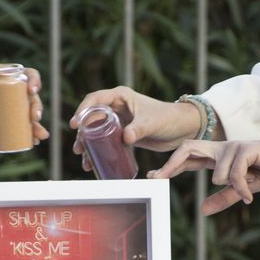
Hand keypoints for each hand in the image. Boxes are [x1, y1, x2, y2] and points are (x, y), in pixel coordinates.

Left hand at [0, 67, 48, 141]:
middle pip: (30, 98)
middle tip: (34, 118)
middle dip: (36, 108)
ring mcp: (4, 107)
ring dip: (35, 126)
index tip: (31, 91)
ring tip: (39, 136)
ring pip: (25, 115)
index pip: (27, 74)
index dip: (34, 81)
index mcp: (3, 75)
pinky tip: (33, 142)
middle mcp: (8, 90)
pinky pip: (14, 129)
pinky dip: (24, 136)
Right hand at [69, 86, 201, 172]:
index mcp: (121, 96)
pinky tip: (94, 163)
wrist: (183, 129)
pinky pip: (107, 142)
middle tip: (79, 148)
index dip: (82, 111)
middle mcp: (118, 107)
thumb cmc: (169, 119)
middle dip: (82, 134)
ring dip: (89, 145)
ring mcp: (120, 122)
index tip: (75, 124)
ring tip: (84, 159)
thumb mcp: (152, 122)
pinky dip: (100, 152)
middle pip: (92, 118)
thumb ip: (139, 128)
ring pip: (97, 132)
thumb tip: (125, 138)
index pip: (95, 100)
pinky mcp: (125, 135)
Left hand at [147, 139, 259, 214]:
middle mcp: (221, 148)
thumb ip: (222, 198)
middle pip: (188, 148)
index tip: (152, 176)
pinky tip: (250, 196)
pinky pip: (234, 176)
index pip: (188, 157)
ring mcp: (233, 147)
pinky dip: (241, 188)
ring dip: (231, 187)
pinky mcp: (246, 149)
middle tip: (157, 177)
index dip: (170, 166)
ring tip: (247, 189)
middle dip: (171, 163)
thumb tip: (202, 211)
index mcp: (217, 157)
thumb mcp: (241, 190)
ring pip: (216, 174)